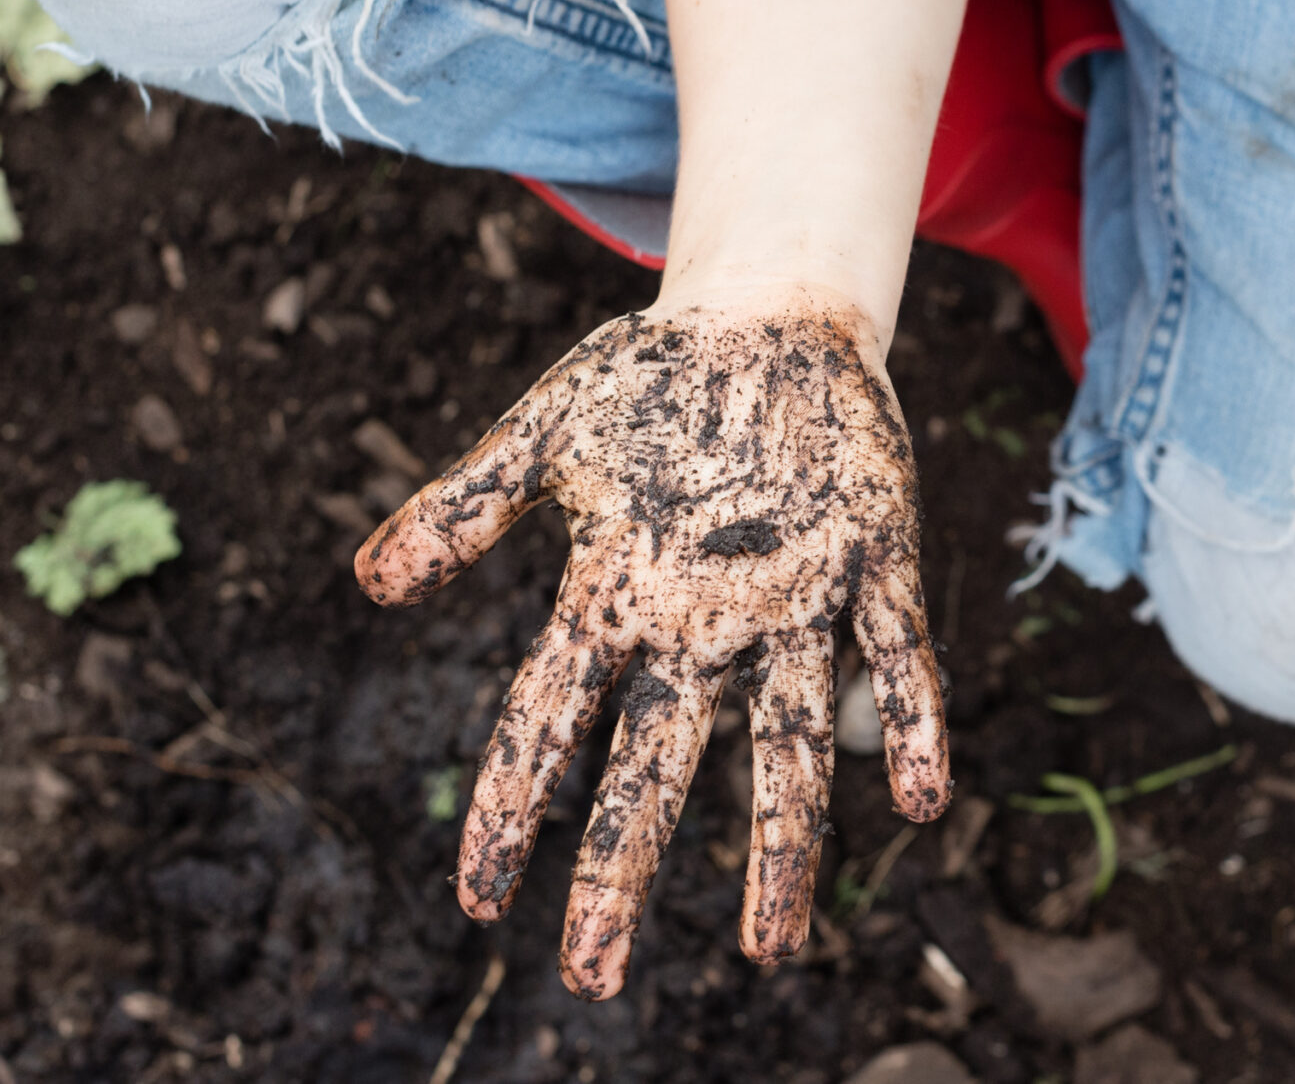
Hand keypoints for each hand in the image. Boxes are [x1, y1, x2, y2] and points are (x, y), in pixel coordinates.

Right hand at [355, 292, 946, 999]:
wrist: (767, 319)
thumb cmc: (649, 385)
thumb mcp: (545, 433)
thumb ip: (468, 507)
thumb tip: (372, 582)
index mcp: (615, 595)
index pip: (548, 717)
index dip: (515, 799)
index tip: (480, 901)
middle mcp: (702, 623)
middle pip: (655, 761)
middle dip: (623, 864)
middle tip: (597, 976)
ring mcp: (792, 599)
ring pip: (785, 739)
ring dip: (784, 839)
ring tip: (773, 944)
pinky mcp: (874, 559)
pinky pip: (897, 651)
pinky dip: (910, 719)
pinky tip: (922, 799)